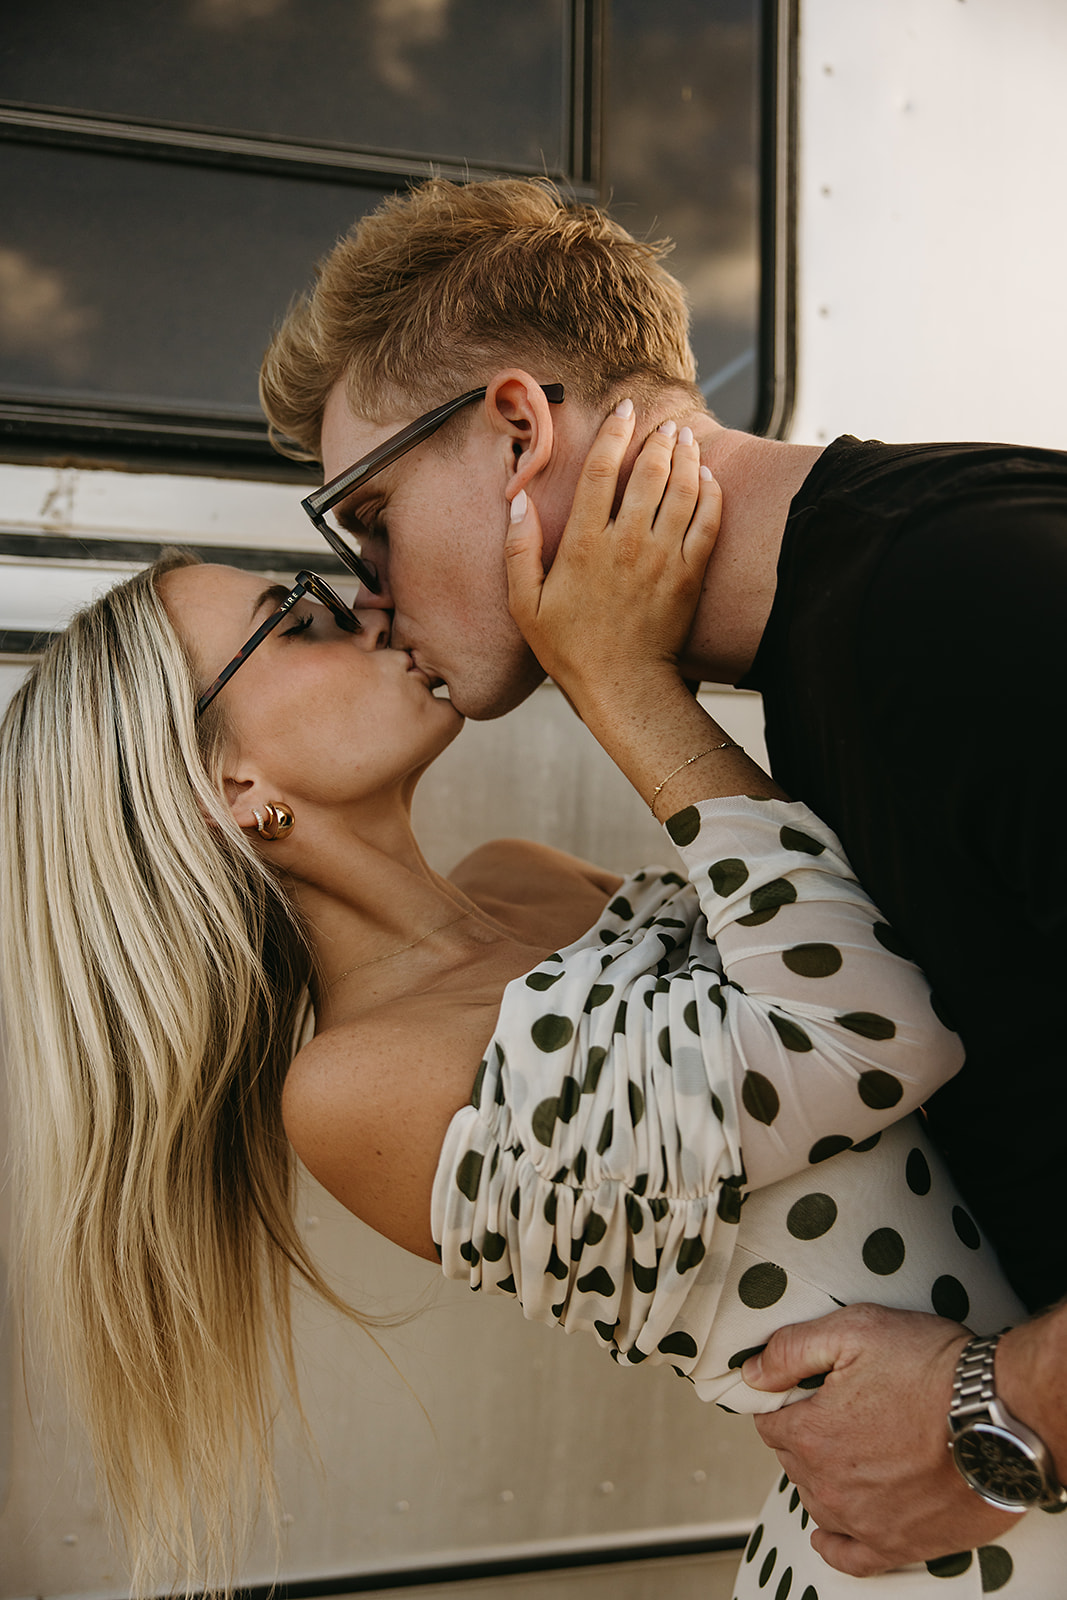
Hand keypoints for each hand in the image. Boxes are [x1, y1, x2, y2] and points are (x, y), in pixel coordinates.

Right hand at [504, 404, 720, 708]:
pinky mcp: (690, 575)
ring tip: (686, 439)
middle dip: (657, 439)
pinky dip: (711, 494)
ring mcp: (663, 558)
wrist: (623, 686)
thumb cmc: (570, 648)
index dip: (614, 433)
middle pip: (649, 472)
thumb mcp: (526, 604)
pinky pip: (708, 522)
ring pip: (683, 490)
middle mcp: (627, 542)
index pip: (601, 470)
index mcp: (585, 544)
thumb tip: (517, 501)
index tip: (623, 410)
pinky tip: (708, 479)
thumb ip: (519, 549)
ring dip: (687, 458)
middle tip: (661, 424)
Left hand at [742, 1303, 1021, 1573]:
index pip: (769, 1421)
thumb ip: (791, 1349)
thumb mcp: (854, 1331)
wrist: (1001, 1415)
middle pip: (794, 1459)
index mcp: (813, 1434)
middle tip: (840, 1410)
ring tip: (850, 1452)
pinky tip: (830, 1534)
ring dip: (822, 1477)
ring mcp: (864, 1520)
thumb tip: (750, 1372)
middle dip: (806, 1434)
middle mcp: (830, 1485)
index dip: (784, 1400)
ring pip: (817, 1500)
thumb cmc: (933, 1369)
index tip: (803, 1390)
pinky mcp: (900, 1544)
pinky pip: (852, 1557)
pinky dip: (836, 1544)